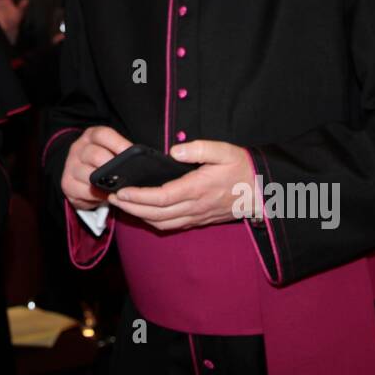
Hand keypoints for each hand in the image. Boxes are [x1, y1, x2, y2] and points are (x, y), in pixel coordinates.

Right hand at [62, 126, 130, 211]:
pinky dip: (99, 195)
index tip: (133, 155)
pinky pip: (85, 191)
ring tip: (119, 187)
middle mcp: (78, 148)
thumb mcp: (109, 150)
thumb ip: (122, 152)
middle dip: (113, 166)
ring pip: (90, 174)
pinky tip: (107, 195)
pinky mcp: (67, 183)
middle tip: (127, 175)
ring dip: (107, 183)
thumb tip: (144, 161)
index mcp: (91, 136)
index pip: (103, 134)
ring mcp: (71, 166)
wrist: (77, 175)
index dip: (119, 144)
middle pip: (95, 155)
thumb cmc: (100, 162)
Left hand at [107, 140, 255, 231]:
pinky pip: (171, 225)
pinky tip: (143, 211)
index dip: (139, 196)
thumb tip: (174, 151)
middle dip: (131, 207)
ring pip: (162, 223)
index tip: (121, 191)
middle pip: (156, 214)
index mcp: (198, 189)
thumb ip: (199, 149)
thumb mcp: (224, 150)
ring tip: (122, 204)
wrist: (262, 192)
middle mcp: (195, 207)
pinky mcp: (198, 220)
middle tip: (112, 197)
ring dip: (139, 216)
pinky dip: (153, 221)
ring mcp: (196, 216)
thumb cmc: (242, 168)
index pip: (162, 197)